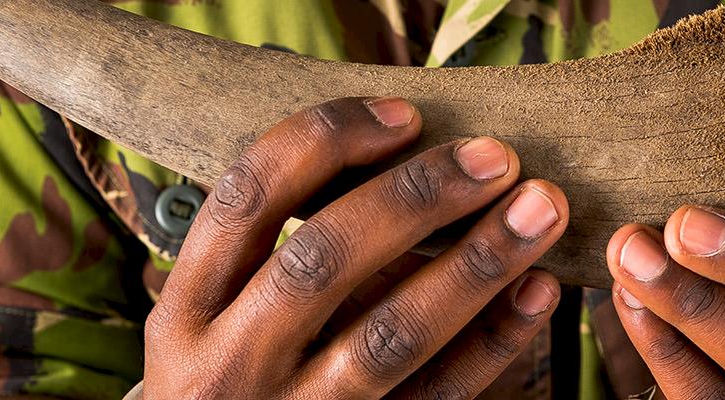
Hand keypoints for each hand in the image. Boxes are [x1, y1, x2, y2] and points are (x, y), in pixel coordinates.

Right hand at [144, 97, 570, 397]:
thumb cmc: (233, 392)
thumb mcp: (212, 328)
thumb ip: (274, 257)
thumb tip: (398, 160)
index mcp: (186, 312)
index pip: (247, 197)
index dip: (327, 141)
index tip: (404, 116)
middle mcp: (229, 365)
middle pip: (324, 257)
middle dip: (417, 196)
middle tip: (494, 157)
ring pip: (392, 333)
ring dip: (475, 262)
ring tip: (538, 210)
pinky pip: (439, 394)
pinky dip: (494, 340)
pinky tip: (535, 290)